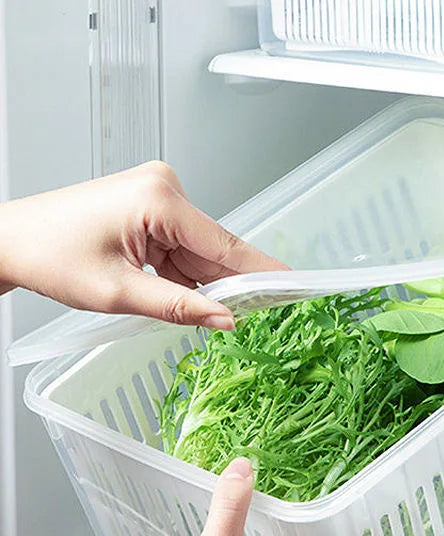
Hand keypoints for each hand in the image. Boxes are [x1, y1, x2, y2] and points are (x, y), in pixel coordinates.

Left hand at [0, 161, 285, 329]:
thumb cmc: (49, 255)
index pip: (226, 246)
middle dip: (234, 285)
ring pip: (202, 253)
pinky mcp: (153, 209)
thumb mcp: (119, 292)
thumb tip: (225, 321)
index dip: (264, 272)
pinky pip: (185, 250)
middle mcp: (165, 189)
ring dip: (208, 285)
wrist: (10, 240)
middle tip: (262, 318)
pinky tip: (194, 299)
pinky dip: (190, 277)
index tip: (298, 286)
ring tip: (216, 316)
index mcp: (159, 199)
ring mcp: (160, 197)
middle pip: (217, 250)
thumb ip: (179, 307)